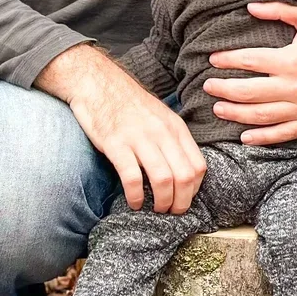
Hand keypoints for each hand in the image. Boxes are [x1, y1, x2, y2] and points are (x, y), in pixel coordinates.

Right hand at [36, 43, 205, 213]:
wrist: (98, 83)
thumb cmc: (129, 105)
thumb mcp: (160, 117)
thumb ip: (173, 140)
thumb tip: (183, 171)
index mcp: (176, 127)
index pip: (199, 165)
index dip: (195, 189)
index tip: (185, 199)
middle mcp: (162, 132)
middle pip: (185, 176)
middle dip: (181, 202)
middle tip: (172, 212)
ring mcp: (139, 137)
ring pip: (164, 179)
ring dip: (162, 202)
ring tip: (156, 210)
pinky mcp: (115, 143)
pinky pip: (132, 177)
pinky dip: (136, 196)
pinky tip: (134, 203)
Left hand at [204, 2, 296, 144]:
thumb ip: (278, 11)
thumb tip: (249, 8)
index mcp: (292, 59)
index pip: (249, 61)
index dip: (227, 60)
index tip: (212, 60)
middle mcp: (296, 86)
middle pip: (249, 92)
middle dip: (224, 90)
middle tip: (207, 87)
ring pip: (262, 116)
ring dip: (236, 114)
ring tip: (218, 110)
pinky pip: (285, 134)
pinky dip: (263, 138)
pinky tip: (245, 137)